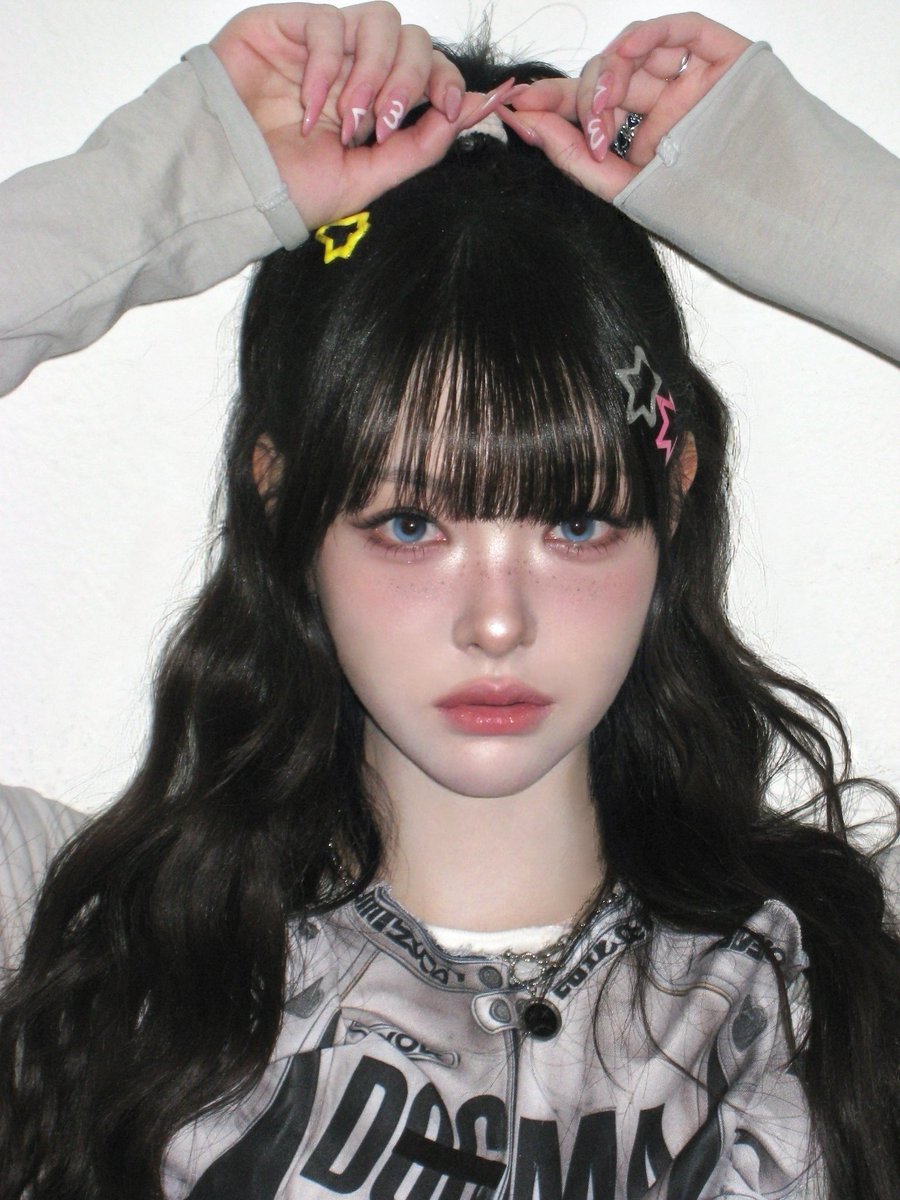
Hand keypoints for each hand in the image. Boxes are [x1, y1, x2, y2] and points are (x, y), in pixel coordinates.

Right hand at [211, 2, 516, 229]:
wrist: (229, 186)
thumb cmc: (288, 189)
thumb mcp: (367, 179)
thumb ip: (418, 148)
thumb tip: (469, 114)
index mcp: (378, 106)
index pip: (431, 72)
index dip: (449, 81)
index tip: (452, 108)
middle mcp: (356, 71)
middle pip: (414, 40)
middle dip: (409, 81)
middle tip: (383, 124)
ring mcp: (324, 47)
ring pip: (382, 21)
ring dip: (375, 71)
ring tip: (349, 117)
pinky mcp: (288, 27)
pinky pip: (329, 22)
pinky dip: (329, 66)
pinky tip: (310, 106)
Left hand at [501, 13, 750, 200]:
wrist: (764, 213)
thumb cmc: (699, 209)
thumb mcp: (621, 186)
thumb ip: (572, 156)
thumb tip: (526, 122)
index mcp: (641, 136)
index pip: (590, 106)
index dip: (553, 100)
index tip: (518, 103)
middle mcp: (663, 105)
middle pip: (608, 77)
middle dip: (582, 94)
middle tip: (585, 125)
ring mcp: (691, 80)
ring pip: (636, 51)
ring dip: (609, 71)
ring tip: (604, 110)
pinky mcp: (722, 58)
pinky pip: (680, 30)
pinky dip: (647, 35)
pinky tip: (627, 54)